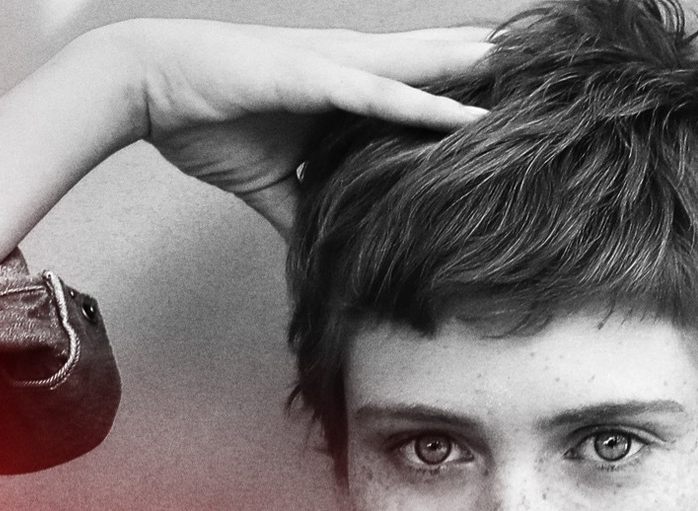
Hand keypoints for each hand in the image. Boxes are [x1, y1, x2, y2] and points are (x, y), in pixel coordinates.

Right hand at [93, 20, 491, 235]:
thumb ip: (298, 212)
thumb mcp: (264, 183)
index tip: (512, 119)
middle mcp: (347, 73)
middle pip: (433, 74)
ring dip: (473, 78)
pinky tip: (458, 111)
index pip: (414, 98)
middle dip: (487, 81)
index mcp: (338, 94)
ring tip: (530, 82)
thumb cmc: (202, 119)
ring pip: (420, 71)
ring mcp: (333, 69)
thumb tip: (320, 253)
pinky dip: (417, 103)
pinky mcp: (311, 76)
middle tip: (549, 82)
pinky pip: (376, 92)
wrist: (148, 86)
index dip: (462, 106)